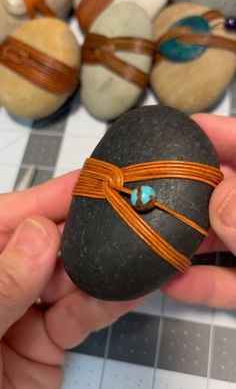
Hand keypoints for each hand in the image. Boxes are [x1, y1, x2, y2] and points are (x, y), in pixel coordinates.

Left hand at [0, 174, 141, 388]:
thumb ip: (0, 283)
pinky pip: (79, 316)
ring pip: (70, 279)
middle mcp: (2, 278)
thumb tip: (40, 233)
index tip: (93, 182)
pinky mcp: (47, 342)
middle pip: (47, 244)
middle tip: (126, 213)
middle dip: (86, 231)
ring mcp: (24, 310)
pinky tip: (129, 287)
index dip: (51, 197)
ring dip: (101, 268)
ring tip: (136, 248)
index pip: (10, 217)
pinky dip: (104, 303)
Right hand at [162, 113, 235, 308]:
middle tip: (147, 188)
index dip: (215, 132)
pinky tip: (174, 285)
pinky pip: (228, 280)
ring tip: (147, 237)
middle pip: (222, 191)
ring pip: (219, 237)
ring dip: (185, 241)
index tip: (181, 129)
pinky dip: (203, 284)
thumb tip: (218, 199)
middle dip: (186, 189)